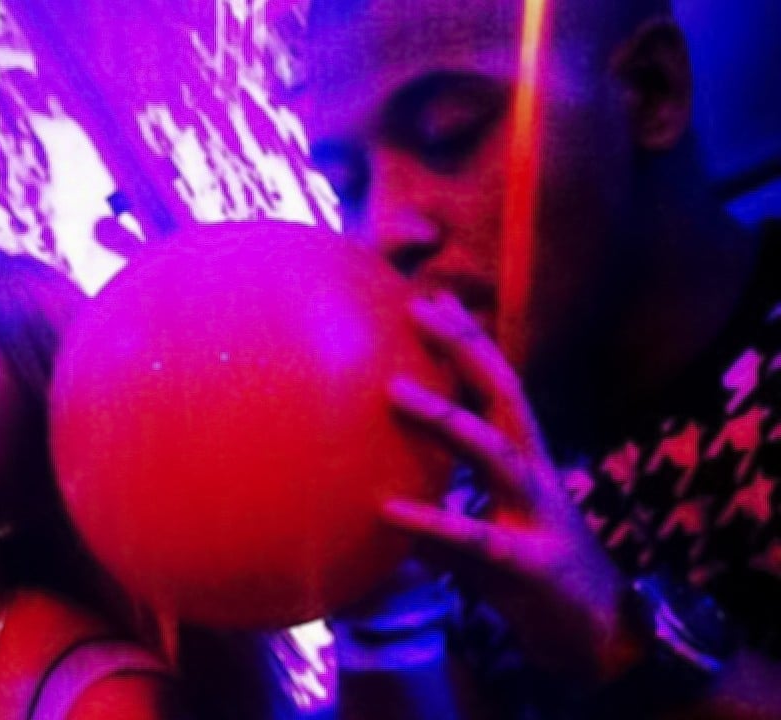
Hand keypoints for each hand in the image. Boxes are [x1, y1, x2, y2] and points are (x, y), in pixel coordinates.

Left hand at [381, 293, 641, 685]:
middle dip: (468, 348)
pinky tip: (389, 510)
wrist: (599, 643)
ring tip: (394, 389)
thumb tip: (372, 503)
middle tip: (419, 307)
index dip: (469, 342)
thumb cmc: (530, 579)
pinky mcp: (532, 565)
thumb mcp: (477, 538)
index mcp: (526, 461)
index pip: (498, 387)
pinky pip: (478, 538)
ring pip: (497, 453)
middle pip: (506, 395)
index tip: (431, 296)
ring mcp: (538, 516)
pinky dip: (434, 522)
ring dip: (447, 418)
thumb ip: (433, 516)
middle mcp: (536, 475)